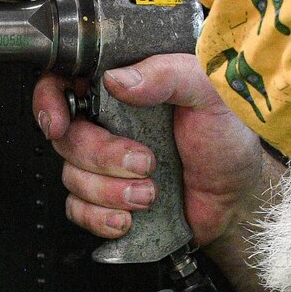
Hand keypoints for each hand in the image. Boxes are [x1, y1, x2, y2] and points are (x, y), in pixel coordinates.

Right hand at [32, 53, 275, 246]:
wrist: (240, 194)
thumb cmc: (227, 136)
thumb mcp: (209, 91)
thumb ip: (168, 73)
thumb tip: (119, 79)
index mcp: (123, 89)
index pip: (64, 84)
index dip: (50, 102)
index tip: (61, 123)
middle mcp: (107, 124)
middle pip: (67, 138)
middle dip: (101, 157)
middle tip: (143, 162)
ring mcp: (104, 165)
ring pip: (71, 177)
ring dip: (109, 192)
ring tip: (150, 193)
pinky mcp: (107, 200)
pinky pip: (78, 211)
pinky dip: (100, 218)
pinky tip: (130, 217)